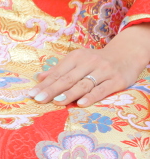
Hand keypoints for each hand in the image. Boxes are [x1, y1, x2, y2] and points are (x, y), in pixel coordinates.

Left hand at [28, 24, 149, 107]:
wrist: (127, 54)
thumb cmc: (97, 60)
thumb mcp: (78, 60)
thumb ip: (59, 70)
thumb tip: (39, 77)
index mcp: (76, 57)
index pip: (58, 73)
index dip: (44, 84)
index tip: (31, 94)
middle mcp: (89, 63)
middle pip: (68, 79)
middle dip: (52, 90)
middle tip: (39, 99)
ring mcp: (103, 71)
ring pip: (83, 84)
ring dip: (69, 94)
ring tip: (56, 102)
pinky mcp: (117, 80)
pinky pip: (102, 90)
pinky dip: (91, 97)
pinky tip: (81, 104)